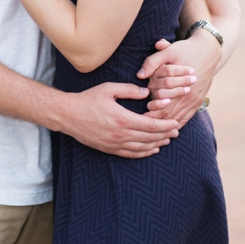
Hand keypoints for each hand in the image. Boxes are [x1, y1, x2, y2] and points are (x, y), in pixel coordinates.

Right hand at [59, 83, 179, 157]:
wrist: (68, 115)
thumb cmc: (87, 99)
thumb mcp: (108, 89)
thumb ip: (129, 90)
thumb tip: (146, 92)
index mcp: (123, 119)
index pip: (151, 126)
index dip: (165, 125)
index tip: (175, 123)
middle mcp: (121, 134)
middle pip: (150, 138)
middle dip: (165, 135)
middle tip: (176, 131)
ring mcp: (115, 144)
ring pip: (143, 148)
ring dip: (157, 144)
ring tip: (167, 140)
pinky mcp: (110, 149)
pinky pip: (132, 154)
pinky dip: (144, 153)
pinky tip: (152, 149)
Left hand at [138, 34, 219, 124]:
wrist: (208, 51)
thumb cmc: (184, 50)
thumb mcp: (168, 51)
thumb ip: (152, 62)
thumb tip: (140, 75)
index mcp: (179, 84)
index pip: (164, 106)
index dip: (152, 113)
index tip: (140, 119)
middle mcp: (188, 94)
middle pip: (171, 114)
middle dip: (158, 123)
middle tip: (144, 130)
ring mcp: (195, 99)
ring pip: (179, 118)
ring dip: (168, 126)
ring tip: (156, 134)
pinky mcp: (199, 100)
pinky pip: (188, 116)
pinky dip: (179, 124)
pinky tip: (171, 130)